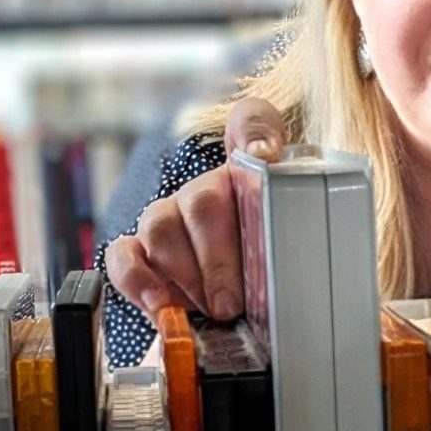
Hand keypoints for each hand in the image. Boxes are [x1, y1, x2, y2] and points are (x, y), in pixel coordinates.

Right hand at [104, 97, 284, 322]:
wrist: (245, 309)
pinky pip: (123, 254)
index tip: (265, 154)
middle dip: (217, 257)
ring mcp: (169, 216)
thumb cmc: (277, 277)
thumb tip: (307, 240)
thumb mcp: (301, 253)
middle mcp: (208, 188)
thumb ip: (302, 235)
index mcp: (252, 176)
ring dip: (185, 273)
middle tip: (234, 300)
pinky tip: (160, 305)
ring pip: (160, 224)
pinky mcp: (140, 250)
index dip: (257, 131)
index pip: (252, 122)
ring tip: (210, 308)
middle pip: (203, 198)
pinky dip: (138, 281)